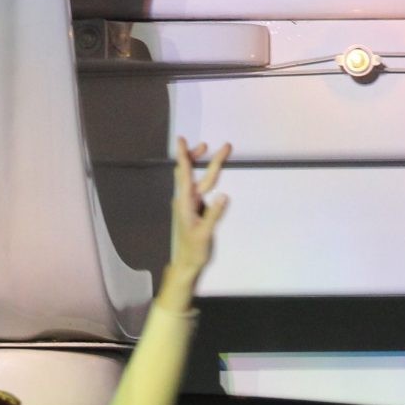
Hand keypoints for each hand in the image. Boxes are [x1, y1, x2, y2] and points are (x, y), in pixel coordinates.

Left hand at [160, 136, 230, 299]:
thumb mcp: (204, 234)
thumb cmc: (193, 251)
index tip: (181, 139)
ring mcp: (190, 205)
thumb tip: (223, 195)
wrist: (187, 265)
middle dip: (200, 156)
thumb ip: (213, 214)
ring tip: (214, 152)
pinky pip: (201, 190)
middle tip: (216, 145)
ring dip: (206, 166)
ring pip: (197, 180)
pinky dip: (207, 179)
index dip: (184, 156)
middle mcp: (185, 201)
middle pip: (191, 172)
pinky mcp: (195, 210)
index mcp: (184, 203)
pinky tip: (213, 176)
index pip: (183, 174)